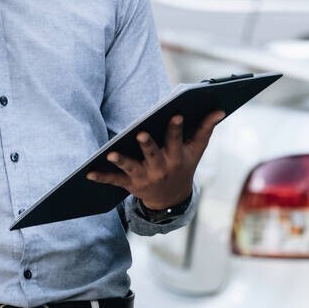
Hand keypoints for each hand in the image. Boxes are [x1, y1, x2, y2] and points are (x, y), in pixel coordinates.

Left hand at [86, 110, 225, 209]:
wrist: (171, 198)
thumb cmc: (183, 165)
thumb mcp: (196, 150)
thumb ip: (206, 128)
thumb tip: (220, 109)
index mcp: (176, 157)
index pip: (176, 140)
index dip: (176, 128)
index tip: (175, 114)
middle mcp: (160, 168)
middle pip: (152, 154)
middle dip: (147, 145)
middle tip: (141, 133)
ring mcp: (144, 177)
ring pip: (131, 168)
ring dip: (121, 162)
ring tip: (110, 154)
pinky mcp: (130, 184)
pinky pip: (114, 181)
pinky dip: (101, 177)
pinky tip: (88, 173)